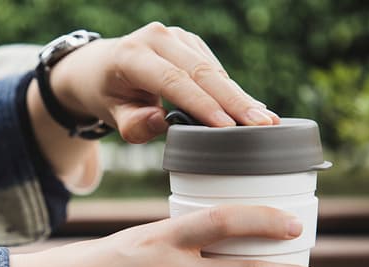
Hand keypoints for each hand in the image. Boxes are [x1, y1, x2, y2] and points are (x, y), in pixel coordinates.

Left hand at [50, 23, 279, 142]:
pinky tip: (251, 109)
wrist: (102, 68)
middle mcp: (156, 37)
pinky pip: (214, 69)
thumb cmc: (107, 95)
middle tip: (262, 125)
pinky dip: (232, 90)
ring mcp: (176, 37)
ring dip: (239, 97)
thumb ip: (132, 123)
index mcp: (131, 54)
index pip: (172, 80)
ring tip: (266, 122)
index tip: (227, 128)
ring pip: (213, 69)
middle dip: (234, 101)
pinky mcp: (190, 43)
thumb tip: (161, 122)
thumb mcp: (111, 114)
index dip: (201, 104)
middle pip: (201, 71)